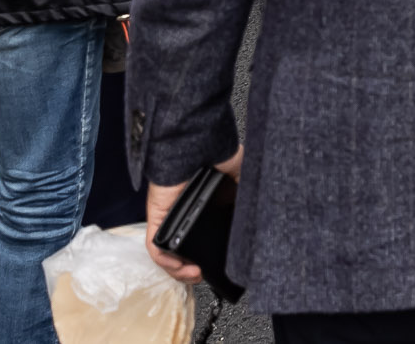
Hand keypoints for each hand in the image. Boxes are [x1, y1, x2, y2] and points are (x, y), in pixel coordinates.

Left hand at [144, 148, 242, 284]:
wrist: (198, 139)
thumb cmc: (217, 150)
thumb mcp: (241, 175)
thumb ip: (247, 194)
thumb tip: (257, 214)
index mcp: (205, 204)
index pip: (204, 234)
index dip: (210, 252)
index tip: (223, 262)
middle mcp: (186, 212)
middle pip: (183, 248)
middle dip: (193, 267)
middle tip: (205, 274)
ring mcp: (170, 216)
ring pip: (168, 252)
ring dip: (179, 269)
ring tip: (194, 275)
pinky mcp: (159, 216)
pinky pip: (157, 245)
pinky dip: (167, 261)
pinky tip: (181, 267)